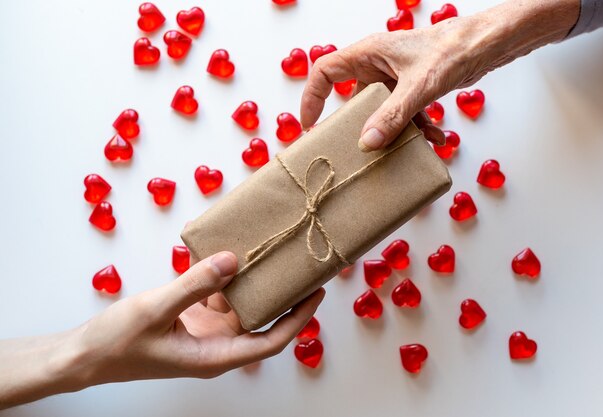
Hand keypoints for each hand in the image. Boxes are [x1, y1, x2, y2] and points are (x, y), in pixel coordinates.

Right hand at [80, 252, 323, 381]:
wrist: (86, 354)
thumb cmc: (118, 344)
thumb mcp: (156, 309)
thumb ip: (194, 285)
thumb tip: (231, 260)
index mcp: (215, 356)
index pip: (271, 341)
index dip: (298, 319)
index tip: (316, 294)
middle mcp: (216, 344)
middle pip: (261, 318)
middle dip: (282, 294)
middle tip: (300, 265)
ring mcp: (204, 330)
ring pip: (239, 302)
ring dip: (251, 279)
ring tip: (268, 250)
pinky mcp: (191, 317)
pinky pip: (215, 292)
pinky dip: (220, 274)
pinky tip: (223, 249)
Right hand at [300, 0, 578, 151]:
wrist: (489, 44)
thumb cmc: (453, 49)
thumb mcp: (419, 86)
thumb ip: (393, 115)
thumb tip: (368, 143)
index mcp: (369, 54)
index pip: (325, 72)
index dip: (313, 98)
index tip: (311, 126)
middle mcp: (377, 65)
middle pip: (354, 99)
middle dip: (361, 126)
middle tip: (359, 149)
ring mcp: (395, 78)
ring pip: (381, 111)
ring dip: (395, 131)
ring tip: (411, 145)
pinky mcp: (412, 87)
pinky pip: (403, 113)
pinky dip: (415, 127)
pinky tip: (434, 138)